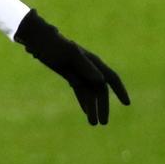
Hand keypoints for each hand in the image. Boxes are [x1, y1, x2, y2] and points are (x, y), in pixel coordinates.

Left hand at [14, 9, 129, 124]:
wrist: (38, 40)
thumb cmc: (54, 45)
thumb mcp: (69, 55)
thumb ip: (85, 67)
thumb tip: (101, 80)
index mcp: (93, 62)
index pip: (111, 78)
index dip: (120, 91)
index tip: (126, 104)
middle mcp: (89, 68)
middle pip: (100, 91)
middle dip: (103, 107)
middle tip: (102, 123)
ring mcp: (79, 72)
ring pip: (90, 93)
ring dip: (92, 107)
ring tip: (93, 123)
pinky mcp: (69, 74)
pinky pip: (80, 90)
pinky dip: (84, 101)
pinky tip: (86, 112)